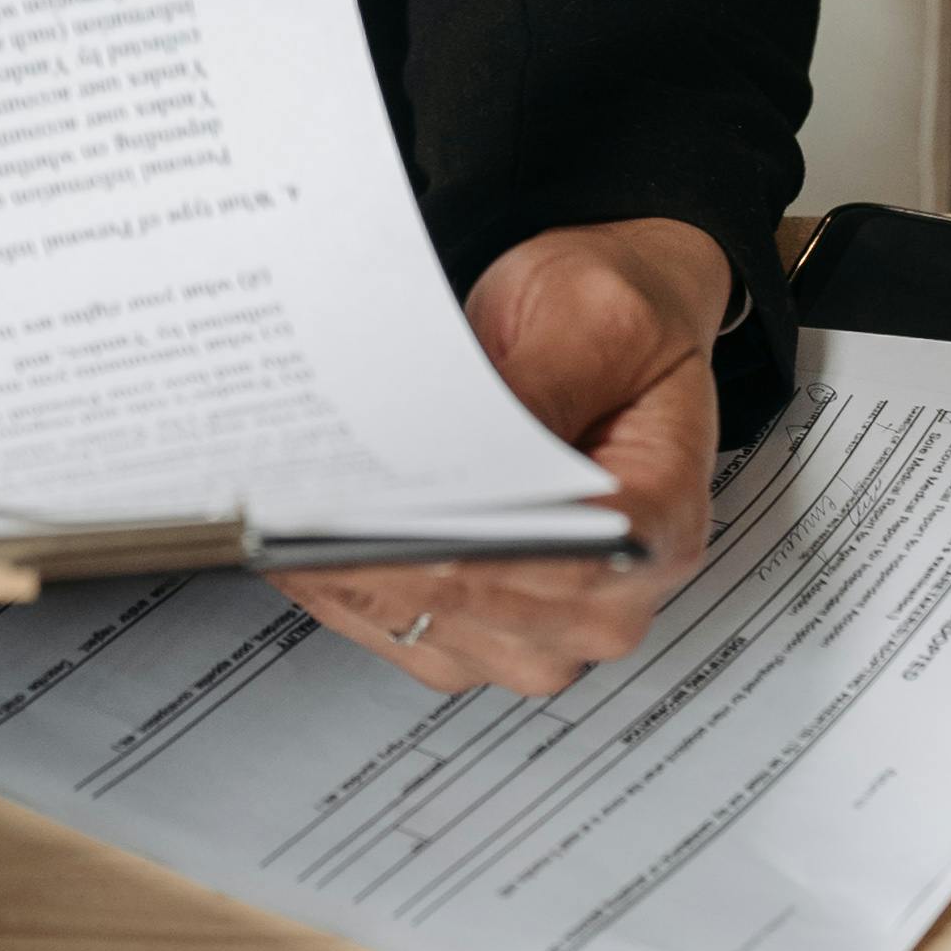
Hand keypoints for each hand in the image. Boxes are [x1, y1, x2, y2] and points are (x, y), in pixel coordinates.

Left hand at [278, 217, 734, 699]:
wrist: (595, 328)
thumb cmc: (610, 321)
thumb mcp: (593, 318)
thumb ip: (542, 386)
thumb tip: (468, 447)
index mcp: (660, 524)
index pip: (569, 566)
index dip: (474, 552)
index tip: (394, 522)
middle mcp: (612, 596)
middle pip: (489, 608)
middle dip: (394, 562)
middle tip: (313, 516)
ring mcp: (547, 623)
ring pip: (434, 632)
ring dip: (356, 581)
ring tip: (291, 523)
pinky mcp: (485, 619)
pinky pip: (403, 630)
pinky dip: (345, 590)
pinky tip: (299, 542)